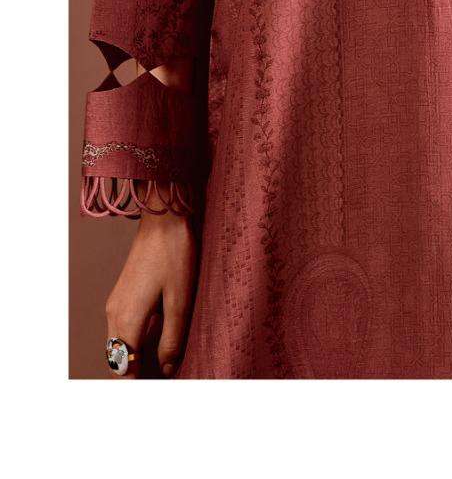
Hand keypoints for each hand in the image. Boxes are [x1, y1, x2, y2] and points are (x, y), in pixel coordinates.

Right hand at [104, 198, 197, 377]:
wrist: (165, 218)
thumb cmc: (175, 256)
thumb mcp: (181, 300)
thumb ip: (172, 338)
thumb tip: (168, 369)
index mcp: (126, 321)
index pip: (125, 369)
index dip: (140, 384)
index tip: (160, 389)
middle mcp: (114, 315)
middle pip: (119, 361)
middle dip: (138, 375)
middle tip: (165, 381)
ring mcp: (116, 304)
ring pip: (120, 345)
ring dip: (137, 358)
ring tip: (165, 366)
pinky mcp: (123, 294)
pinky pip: (123, 329)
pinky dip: (136, 342)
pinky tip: (159, 340)